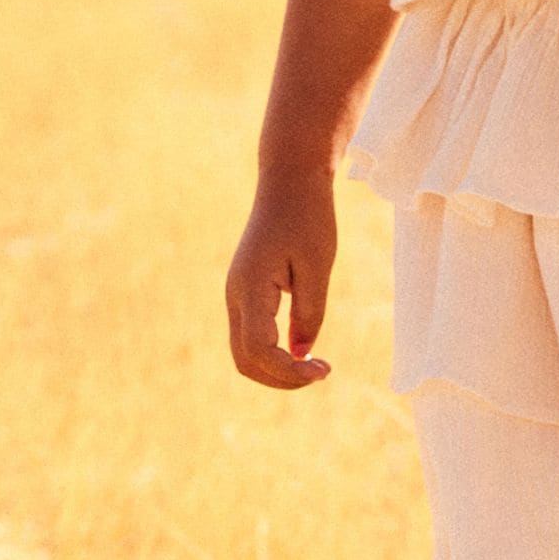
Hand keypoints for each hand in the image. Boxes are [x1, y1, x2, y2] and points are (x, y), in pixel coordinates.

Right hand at [226, 172, 337, 387]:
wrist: (288, 181)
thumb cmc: (308, 217)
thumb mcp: (317, 268)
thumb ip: (309, 313)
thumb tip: (301, 355)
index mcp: (250, 288)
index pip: (259, 350)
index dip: (289, 371)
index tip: (323, 370)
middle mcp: (234, 294)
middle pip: (245, 359)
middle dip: (281, 378)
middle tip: (320, 373)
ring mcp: (236, 293)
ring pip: (244, 351)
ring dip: (276, 368)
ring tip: (313, 366)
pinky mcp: (245, 291)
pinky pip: (250, 335)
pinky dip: (272, 352)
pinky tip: (300, 349)